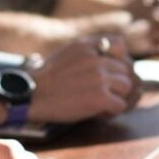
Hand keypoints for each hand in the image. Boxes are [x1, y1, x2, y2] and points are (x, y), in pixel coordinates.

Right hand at [27, 36, 141, 122]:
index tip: (110, 71)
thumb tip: (111, 60)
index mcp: (87, 45)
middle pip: (126, 69)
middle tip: (106, 93)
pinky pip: (120, 105)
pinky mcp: (100, 97)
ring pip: (127, 87)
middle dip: (119, 83)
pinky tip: (98, 113)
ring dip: (117, 97)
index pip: (119, 45)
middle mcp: (96, 58)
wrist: (31, 95)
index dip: (119, 59)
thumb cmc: (46, 79)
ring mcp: (99, 78)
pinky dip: (111, 112)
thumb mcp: (66, 53)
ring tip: (101, 104)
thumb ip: (87, 52)